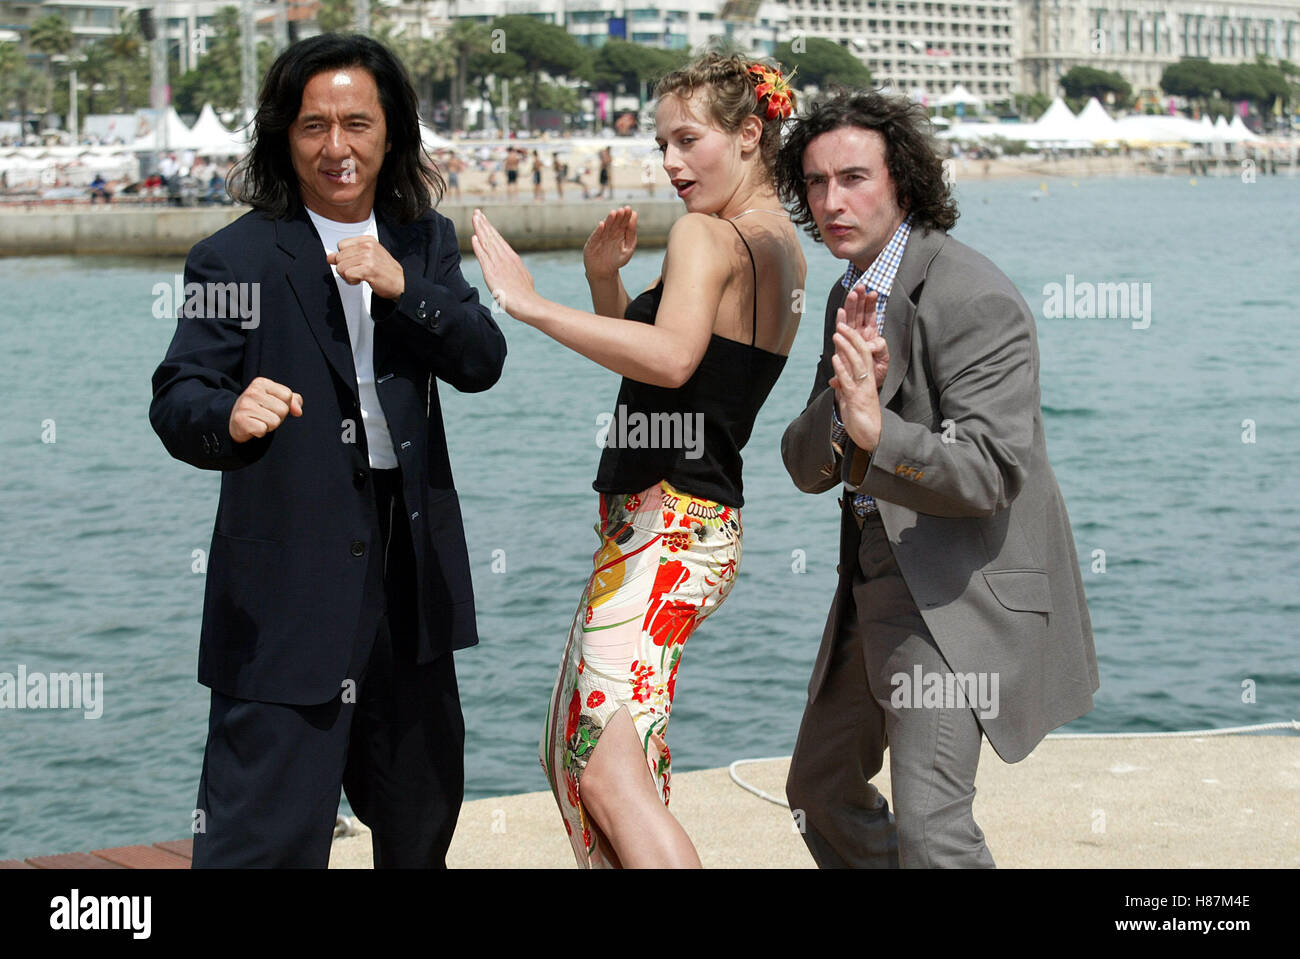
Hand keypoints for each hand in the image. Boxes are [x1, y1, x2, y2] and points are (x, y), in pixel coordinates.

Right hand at [229, 376, 302, 442]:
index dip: (284, 405)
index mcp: (262, 382)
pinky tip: (253, 427)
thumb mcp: (277, 399)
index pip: (288, 395)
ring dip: (269, 425)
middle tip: (264, 415)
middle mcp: (252, 391)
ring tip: (259, 421)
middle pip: (283, 409)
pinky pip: (263, 430)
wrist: (235, 422)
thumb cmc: (260, 409)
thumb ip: (293, 400)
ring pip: (275, 421)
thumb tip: (298, 411)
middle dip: (278, 416)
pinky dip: (260, 432)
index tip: (271, 406)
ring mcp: (245, 405)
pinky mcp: (240, 420)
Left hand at [327, 236, 404, 300]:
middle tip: (358, 272)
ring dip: (348, 276)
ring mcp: (368, 257)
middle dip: (345, 268)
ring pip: (341, 267)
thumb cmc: (385, 271)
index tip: (354, 263)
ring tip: (360, 276)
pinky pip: (347, 274)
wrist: (400, 283)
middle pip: (339, 256)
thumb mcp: (368, 256)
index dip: (345, 257)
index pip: (341, 245)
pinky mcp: (368, 269)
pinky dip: (351, 281)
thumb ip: (349, 254)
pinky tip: (361, 280)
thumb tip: (330, 257)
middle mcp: (367, 246)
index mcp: (367, 240)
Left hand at [470, 208, 541, 322]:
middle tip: (477, 212)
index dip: (489, 228)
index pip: (498, 240)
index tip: (483, 219)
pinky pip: (484, 257)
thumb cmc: (526, 296)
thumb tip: (514, 269)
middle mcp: (505, 258)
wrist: (529, 304)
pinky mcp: (492, 273)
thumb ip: (514, 271)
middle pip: (492, 237)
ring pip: (488, 243)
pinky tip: (474, 238)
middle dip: (483, 223)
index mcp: (512, 258)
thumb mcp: (522, 278)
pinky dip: (478, 247)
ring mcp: (499, 264)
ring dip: (480, 229)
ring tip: (475, 218)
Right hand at [583, 206, 637, 278]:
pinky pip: (596, 237)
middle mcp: (609, 233)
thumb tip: (635, 215)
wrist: (604, 272)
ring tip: (613, 213)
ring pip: (605, 228)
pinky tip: (602, 225)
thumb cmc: (616, 260)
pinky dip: (598, 231)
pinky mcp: (592, 244)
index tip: (629, 209)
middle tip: (622, 210)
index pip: (623, 222)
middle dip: (618, 217)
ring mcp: (600, 238)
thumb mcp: (628, 248)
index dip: (626, 216)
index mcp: (619, 233)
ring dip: (609, 220)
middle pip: (614, 223)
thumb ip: (632, 234)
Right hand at [828, 287, 888, 391]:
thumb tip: (871, 344)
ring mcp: (850, 340)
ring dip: (851, 306)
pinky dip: (841, 321)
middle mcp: (859, 336)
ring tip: (854, 293)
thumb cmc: (874, 374)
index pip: (870, 316)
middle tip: (860, 286)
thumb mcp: (883, 361)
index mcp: (870, 336)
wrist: (863, 389)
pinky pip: (841, 333)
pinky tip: (841, 311)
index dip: (871, 304)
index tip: (873, 292)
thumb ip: (879, 349)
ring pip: (850, 319)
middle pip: (858, 313)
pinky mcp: (842, 347)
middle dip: (859, 299)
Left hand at [830, 321, 884, 452]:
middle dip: (852, 334)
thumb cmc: (862, 418)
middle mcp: (867, 378)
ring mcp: (863, 388)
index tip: (843, 322)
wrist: (873, 437)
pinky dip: (842, 369)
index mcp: (866, 376)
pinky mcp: (858, 399)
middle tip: (841, 320)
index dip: (853, 337)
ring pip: (857, 362)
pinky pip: (850, 381)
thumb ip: (844, 388)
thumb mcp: (850, 399)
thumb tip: (835, 382)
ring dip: (846, 347)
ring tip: (836, 333)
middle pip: (862, 350)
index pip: (861, 351)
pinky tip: (834, 358)